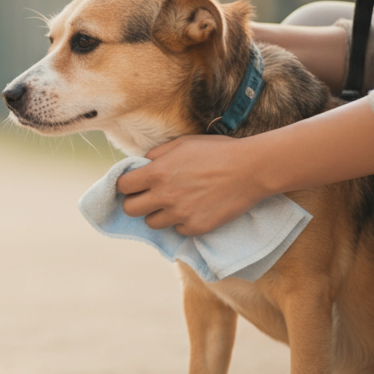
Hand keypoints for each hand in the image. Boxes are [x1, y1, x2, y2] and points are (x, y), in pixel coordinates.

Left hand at [116, 135, 272, 235]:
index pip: (122, 186)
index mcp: (157, 173)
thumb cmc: (217, 151)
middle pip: (130, 210)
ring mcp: (180, 214)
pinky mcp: (195, 227)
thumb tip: (141, 164)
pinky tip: (194, 209)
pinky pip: (177, 230)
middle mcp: (164, 195)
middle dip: (136, 203)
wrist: (251, 169)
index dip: (127, 185)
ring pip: (152, 223)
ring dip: (158, 214)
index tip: (135, 184)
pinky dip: (182, 222)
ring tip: (174, 203)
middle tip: (149, 197)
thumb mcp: (183, 143)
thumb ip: (157, 154)